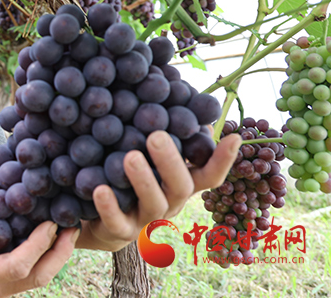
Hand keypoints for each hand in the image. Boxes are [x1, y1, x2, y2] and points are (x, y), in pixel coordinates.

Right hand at [0, 197, 78, 297]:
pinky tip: (47, 236)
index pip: (17, 266)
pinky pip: (28, 274)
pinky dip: (42, 256)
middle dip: (59, 254)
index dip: (37, 246)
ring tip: (66, 229)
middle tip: (72, 228)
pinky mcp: (1, 285)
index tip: (50, 223)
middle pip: (37, 278)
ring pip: (36, 279)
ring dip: (54, 255)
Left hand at [74, 130, 240, 251]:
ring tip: (130, 157)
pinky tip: (99, 188)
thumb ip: (167, 132)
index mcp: (181, 182)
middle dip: (171, 161)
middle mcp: (169, 201)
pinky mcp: (119, 231)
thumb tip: (184, 99)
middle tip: (156, 136)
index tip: (234, 138)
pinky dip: (109, 207)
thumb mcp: (148, 154)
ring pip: (153, 203)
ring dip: (144, 180)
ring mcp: (146, 218)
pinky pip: (117, 222)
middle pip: (181, 186)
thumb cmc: (129, 175)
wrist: (98, 218)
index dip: (223, 160)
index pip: (209, 174)